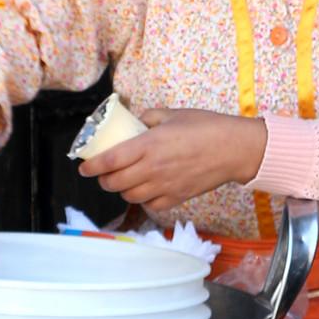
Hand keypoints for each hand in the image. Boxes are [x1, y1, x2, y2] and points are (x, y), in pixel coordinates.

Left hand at [78, 109, 266, 211]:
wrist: (234, 149)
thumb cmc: (207, 127)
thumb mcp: (174, 114)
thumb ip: (150, 118)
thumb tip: (136, 121)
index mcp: (148, 145)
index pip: (109, 160)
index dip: (92, 166)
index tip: (83, 167)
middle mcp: (153, 168)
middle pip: (115, 183)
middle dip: (104, 179)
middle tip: (103, 173)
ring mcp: (164, 185)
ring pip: (130, 196)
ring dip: (122, 190)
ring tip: (123, 182)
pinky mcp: (177, 197)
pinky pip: (151, 204)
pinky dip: (144, 199)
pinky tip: (146, 190)